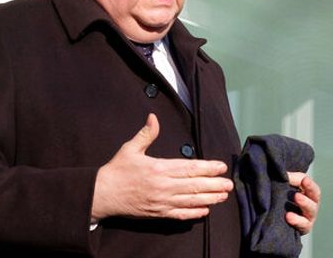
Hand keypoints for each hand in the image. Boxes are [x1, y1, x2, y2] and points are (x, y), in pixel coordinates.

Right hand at [91, 113, 232, 220]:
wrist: (103, 194)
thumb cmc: (117, 170)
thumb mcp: (130, 149)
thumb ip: (146, 134)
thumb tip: (153, 117)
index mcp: (159, 168)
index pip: (189, 168)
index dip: (207, 167)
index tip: (220, 167)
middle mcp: (163, 186)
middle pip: (194, 185)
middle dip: (214, 184)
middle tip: (229, 184)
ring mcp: (161, 201)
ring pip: (191, 201)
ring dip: (209, 198)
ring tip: (223, 196)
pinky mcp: (158, 213)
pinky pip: (180, 215)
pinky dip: (194, 213)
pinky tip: (205, 211)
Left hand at [285, 172, 320, 233]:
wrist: (278, 216)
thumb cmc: (286, 195)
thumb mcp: (290, 184)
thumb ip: (292, 178)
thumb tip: (286, 175)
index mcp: (310, 195)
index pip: (314, 190)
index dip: (310, 185)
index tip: (304, 180)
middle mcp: (312, 206)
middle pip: (314, 201)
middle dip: (307, 197)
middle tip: (296, 195)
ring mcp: (308, 218)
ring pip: (310, 212)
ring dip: (304, 206)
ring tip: (295, 201)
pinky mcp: (303, 228)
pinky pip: (303, 225)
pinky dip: (297, 221)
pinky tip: (289, 216)